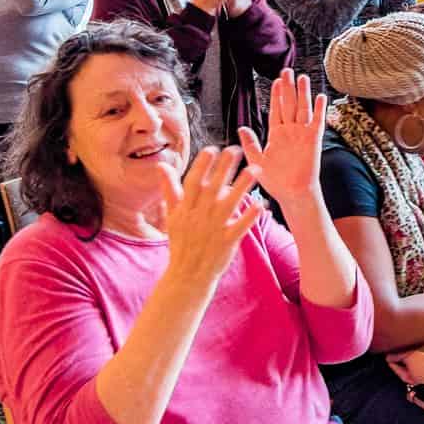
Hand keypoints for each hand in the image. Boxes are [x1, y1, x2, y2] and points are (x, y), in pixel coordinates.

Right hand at [160, 146, 261, 288]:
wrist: (187, 275)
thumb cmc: (180, 242)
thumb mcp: (171, 216)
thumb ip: (169, 189)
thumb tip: (162, 166)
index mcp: (186, 209)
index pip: (193, 182)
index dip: (202, 166)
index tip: (212, 149)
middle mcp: (199, 216)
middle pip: (212, 188)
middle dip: (224, 168)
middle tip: (236, 149)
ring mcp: (213, 229)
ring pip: (229, 204)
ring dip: (242, 186)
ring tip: (255, 170)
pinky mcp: (227, 242)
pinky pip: (240, 226)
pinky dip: (250, 215)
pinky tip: (260, 203)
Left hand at [239, 69, 328, 206]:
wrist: (293, 193)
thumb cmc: (276, 181)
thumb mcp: (257, 162)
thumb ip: (250, 144)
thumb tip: (241, 127)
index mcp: (277, 134)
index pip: (276, 109)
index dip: (276, 95)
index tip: (276, 80)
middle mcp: (290, 131)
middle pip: (289, 104)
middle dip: (288, 88)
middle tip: (287, 71)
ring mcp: (303, 134)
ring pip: (303, 109)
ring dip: (303, 93)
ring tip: (302, 77)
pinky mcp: (314, 140)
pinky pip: (317, 122)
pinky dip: (319, 109)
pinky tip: (320, 96)